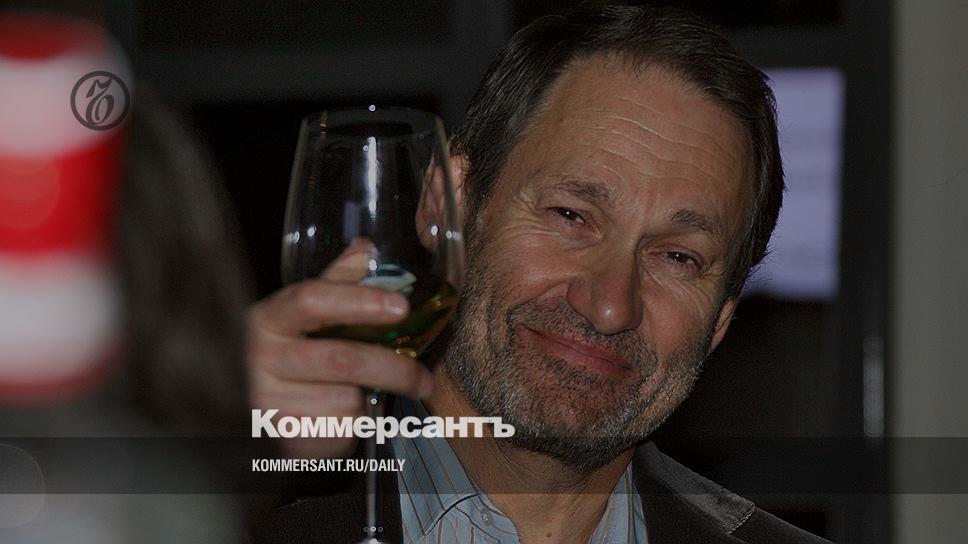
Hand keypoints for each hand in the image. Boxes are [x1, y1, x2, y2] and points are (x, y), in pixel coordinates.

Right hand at [247, 240, 434, 457]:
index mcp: (266, 319)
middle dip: (395, 369)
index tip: (401, 306)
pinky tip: (334, 418)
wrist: (241, 413)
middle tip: (424, 379)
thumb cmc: (284, 357)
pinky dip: (352, 428)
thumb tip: (367, 248)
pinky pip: (340, 433)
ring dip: (366, 402)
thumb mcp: (300, 318)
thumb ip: (334, 284)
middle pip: (343, 360)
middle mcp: (257, 360)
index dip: (359, 301)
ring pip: (346, 402)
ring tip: (348, 396)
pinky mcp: (279, 441)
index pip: (311, 299)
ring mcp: (265, 404)